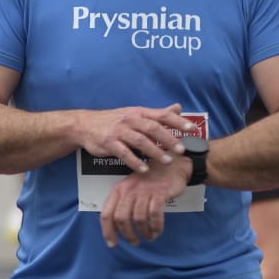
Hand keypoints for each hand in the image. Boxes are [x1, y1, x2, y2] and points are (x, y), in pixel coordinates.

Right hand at [77, 103, 193, 173]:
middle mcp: (131, 120)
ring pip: (140, 141)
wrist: (86, 125)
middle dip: (168, 138)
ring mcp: (119, 131)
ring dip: (155, 151)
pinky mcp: (109, 143)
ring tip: (167, 161)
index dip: (178, 122)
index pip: (162, 115)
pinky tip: (144, 169)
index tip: (192, 129)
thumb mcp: (136, 113)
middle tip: (181, 149)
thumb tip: (178, 108)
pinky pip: (124, 153)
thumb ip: (158, 113)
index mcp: (139, 112)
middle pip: (153, 128)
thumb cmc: (114, 120)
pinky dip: (135, 162)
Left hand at [100, 158, 190, 246]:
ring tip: (149, 237)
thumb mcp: (131, 188)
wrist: (172, 165)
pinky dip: (156, 226)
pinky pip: (155, 215)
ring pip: (138, 219)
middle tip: (135, 241)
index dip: (108, 231)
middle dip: (128, 234)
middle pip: (122, 219)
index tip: (113, 244)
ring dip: (144, 232)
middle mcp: (129, 190)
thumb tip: (116, 227)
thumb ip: (123, 204)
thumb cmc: (151, 180)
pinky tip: (157, 231)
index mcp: (119, 190)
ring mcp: (144, 191)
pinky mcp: (159, 192)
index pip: (107, 214)